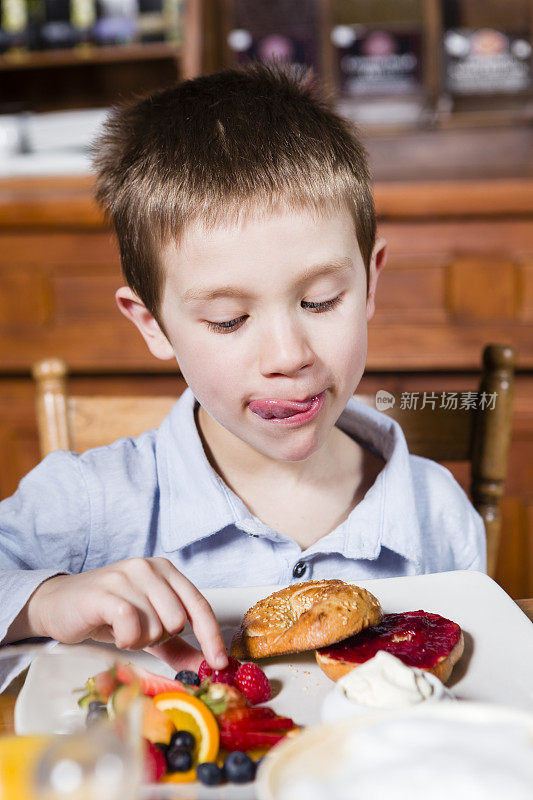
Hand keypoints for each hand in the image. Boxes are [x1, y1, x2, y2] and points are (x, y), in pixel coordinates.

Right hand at [28, 557, 227, 669]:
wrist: (58, 605)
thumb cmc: (107, 613)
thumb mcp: (148, 628)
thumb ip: (177, 646)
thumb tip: (206, 667)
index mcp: (166, 571)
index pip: (200, 605)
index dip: (211, 637)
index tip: (220, 664)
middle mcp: (150, 568)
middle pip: (177, 620)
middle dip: (159, 637)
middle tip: (137, 632)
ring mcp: (128, 576)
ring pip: (155, 625)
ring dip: (138, 639)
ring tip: (122, 630)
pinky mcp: (106, 591)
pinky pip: (131, 624)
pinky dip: (125, 639)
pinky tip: (115, 633)